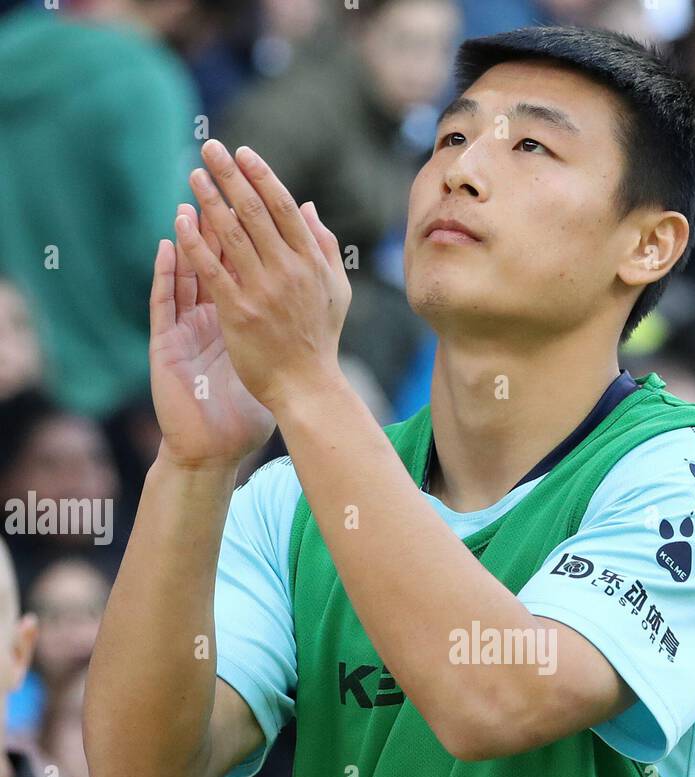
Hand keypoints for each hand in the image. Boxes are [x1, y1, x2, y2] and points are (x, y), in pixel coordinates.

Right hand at [149, 203, 275, 468]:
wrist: (212, 449)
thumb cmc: (242, 413)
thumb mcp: (269, 367)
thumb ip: (283, 333)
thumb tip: (306, 311)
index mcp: (234, 320)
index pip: (242, 270)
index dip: (251, 238)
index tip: (262, 205)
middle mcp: (207, 319)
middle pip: (214, 263)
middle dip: (218, 223)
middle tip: (223, 186)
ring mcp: (184, 330)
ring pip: (186, 275)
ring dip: (189, 238)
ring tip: (192, 201)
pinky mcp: (166, 345)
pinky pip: (164, 303)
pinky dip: (165, 274)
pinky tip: (168, 246)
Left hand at [178, 139, 350, 414]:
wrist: (307, 387)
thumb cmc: (321, 340)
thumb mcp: (337, 290)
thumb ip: (325, 246)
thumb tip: (307, 206)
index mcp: (311, 262)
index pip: (283, 207)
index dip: (261, 176)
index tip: (242, 153)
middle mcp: (287, 271)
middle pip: (254, 211)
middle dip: (230, 175)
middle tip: (210, 148)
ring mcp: (262, 291)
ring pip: (231, 234)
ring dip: (210, 199)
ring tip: (194, 175)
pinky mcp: (238, 312)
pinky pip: (211, 269)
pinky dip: (195, 243)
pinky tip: (180, 221)